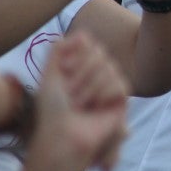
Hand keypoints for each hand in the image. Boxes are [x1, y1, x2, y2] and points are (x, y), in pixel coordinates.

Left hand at [27, 32, 127, 170]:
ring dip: (91, 86)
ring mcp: (108, 85)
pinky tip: (96, 107)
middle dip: (82, 73)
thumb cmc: (53, 110)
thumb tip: (80, 34)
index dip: (78, 54)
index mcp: (77, 66)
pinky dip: (104, 95)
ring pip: (110, 68)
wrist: (62, 135)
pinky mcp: (120, 100)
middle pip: (101, 53)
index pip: (88, 44)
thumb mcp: (50, 76)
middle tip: (70, 93)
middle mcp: (94, 73)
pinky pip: (120, 84)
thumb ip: (59, 50)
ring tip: (81, 105)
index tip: (64, 70)